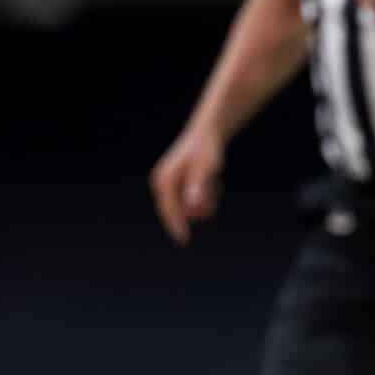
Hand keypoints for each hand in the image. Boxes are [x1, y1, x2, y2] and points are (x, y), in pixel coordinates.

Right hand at [149, 128, 222, 245]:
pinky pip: (193, 201)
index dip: (176, 225)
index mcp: (164, 180)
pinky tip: (211, 181)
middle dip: (198, 208)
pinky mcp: (178, 185)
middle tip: (212, 191)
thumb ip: (198, 186)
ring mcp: (170, 185)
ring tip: (212, 183)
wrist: (207, 134)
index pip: (168, 209)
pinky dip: (205, 195)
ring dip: (204, 201)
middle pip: (179, 210)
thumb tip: (193, 204)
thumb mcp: (205, 169)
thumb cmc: (206, 150)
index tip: (184, 240)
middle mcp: (163, 183)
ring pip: (188, 207)